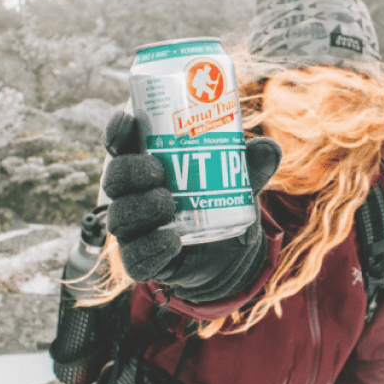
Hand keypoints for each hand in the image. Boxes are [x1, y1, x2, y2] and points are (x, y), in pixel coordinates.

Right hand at [101, 112, 280, 300]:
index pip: (121, 144)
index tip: (128, 123)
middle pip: (114, 179)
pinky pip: (135, 258)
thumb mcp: (239, 180)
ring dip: (139, 208)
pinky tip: (171, 241)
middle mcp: (134, 195)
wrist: (231, 252)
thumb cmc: (223, 201)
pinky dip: (150, 248)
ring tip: (167, 203)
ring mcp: (136, 230)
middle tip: (156, 170)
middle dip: (129, 171)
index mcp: (148, 165)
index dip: (118, 132)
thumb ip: (252, 165)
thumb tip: (269, 148)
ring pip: (119, 217)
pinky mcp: (144, 260)